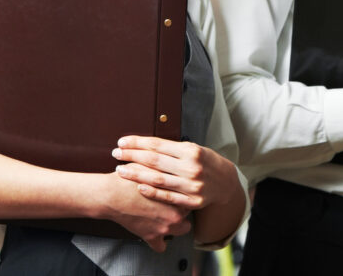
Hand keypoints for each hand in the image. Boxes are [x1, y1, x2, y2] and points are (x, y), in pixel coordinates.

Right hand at [97, 171, 191, 251]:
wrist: (113, 194)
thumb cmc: (131, 179)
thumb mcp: (152, 166)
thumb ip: (166, 166)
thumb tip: (174, 160)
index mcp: (177, 196)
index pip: (189, 196)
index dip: (182, 193)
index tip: (177, 191)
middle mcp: (175, 214)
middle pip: (188, 213)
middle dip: (181, 208)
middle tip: (171, 203)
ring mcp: (165, 227)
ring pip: (181, 230)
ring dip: (175, 225)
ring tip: (166, 217)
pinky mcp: (151, 237)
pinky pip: (161, 247)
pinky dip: (160, 243)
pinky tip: (157, 235)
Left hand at [112, 136, 240, 211]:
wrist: (226, 182)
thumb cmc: (205, 162)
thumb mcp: (193, 149)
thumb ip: (172, 148)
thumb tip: (145, 144)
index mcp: (191, 150)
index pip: (157, 144)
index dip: (137, 142)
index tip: (122, 142)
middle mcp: (191, 167)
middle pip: (154, 160)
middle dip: (132, 156)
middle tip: (116, 154)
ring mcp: (191, 185)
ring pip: (157, 179)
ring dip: (136, 174)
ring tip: (121, 170)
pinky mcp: (191, 201)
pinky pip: (167, 196)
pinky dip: (152, 192)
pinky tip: (138, 186)